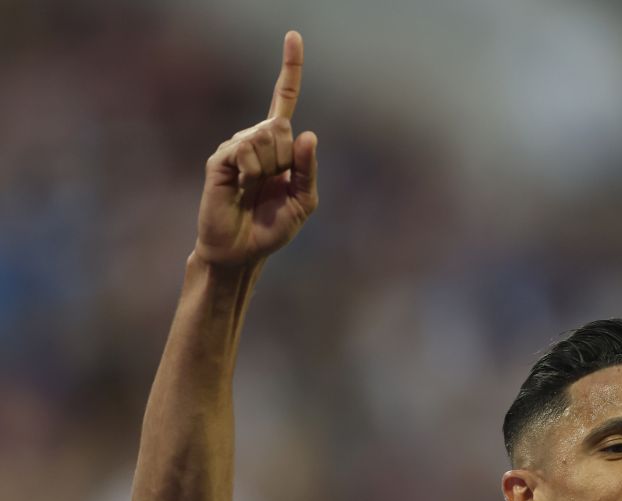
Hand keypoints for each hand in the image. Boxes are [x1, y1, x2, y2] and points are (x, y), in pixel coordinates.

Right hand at [193, 31, 318, 268]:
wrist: (241, 251)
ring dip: (269, 169)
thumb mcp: (304, 201)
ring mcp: (235, 146)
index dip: (290, 69)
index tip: (293, 35)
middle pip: (281, 126)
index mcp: (279, 146)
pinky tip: (241, 187)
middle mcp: (256, 139)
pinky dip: (252, 173)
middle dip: (286, 160)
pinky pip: (246, 151)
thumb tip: (308, 134)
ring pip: (266, 138)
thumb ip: (308, 169)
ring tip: (254, 188)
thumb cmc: (271, 227)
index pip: (284, 99)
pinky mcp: (220, 159)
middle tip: (272, 185)